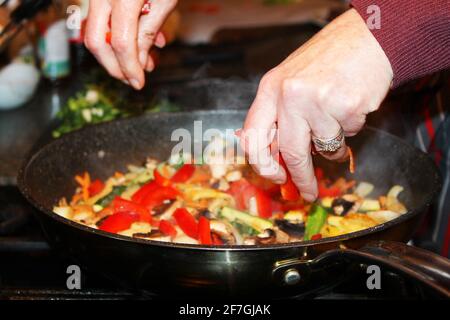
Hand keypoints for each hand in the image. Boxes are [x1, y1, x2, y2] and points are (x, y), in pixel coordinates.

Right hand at [84, 0, 176, 89]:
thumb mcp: (164, 2)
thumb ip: (148, 32)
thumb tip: (140, 63)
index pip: (121, 43)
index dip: (130, 67)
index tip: (138, 83)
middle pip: (96, 42)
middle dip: (114, 66)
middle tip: (131, 80)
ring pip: (95, 34)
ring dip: (117, 55)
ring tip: (143, 61)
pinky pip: (100, 22)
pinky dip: (117, 37)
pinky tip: (140, 43)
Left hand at [241, 9, 392, 201]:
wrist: (368, 36)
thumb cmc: (329, 59)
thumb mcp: (291, 80)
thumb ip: (280, 114)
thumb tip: (276, 156)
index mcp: (270, 88)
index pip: (254, 136)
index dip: (262, 164)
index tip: (275, 177)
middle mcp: (290, 94)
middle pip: (290, 151)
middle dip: (300, 177)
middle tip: (308, 192)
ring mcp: (318, 100)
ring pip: (324, 146)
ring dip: (334, 142)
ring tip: (339, 116)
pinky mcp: (346, 106)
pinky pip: (348, 134)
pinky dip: (352, 126)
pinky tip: (352, 103)